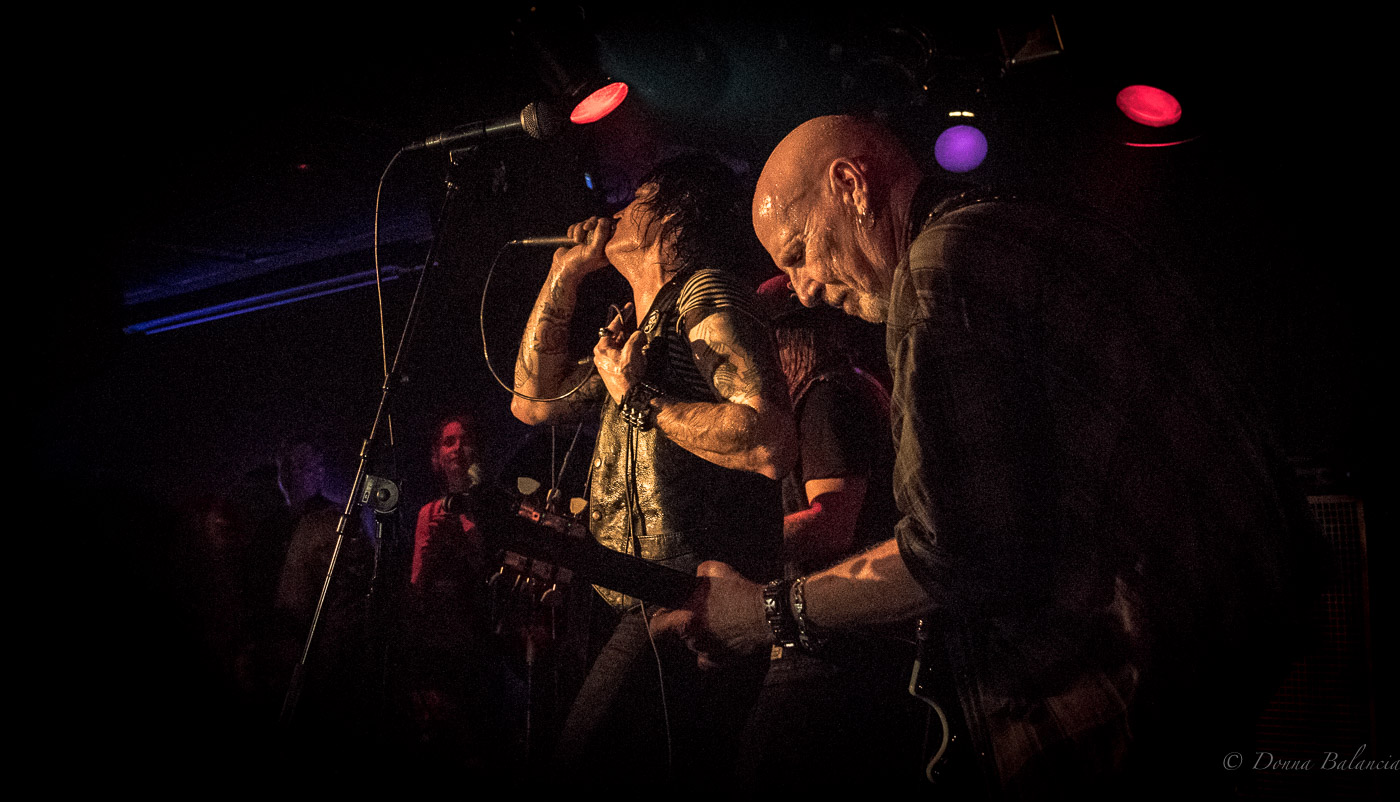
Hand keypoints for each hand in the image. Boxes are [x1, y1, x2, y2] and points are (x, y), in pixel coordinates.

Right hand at [552, 216, 614, 281]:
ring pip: (588, 222)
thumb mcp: (593, 251)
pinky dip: (573, 229)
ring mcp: (589, 239)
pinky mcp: (579, 237)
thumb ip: (601, 236)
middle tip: (585, 228)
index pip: (612, 228)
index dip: (604, 224)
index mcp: (607, 248)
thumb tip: (603, 220)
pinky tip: (570, 238)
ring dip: (579, 228)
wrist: (562, 267)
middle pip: (600, 222)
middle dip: (591, 224)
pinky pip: (578, 225)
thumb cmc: (579, 263)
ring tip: (576, 240)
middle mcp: (600, 243)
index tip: (595, 228)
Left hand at [594, 302, 646, 403]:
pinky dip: (631, 352)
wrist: (632, 398)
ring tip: (642, 344)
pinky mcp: (613, 371)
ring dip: (632, 343)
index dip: (623, 315)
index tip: (629, 306)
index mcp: (601, 348)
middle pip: (616, 336)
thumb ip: (636, 336)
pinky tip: (640, 354)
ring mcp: (606, 363)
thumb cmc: (629, 376)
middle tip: (639, 328)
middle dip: (629, 331)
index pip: (612, 326)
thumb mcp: (634, 350)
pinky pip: (622, 355)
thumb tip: (639, 334)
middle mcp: (601, 355)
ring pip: (620, 346)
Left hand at [649, 560, 773, 668]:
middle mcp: (694, 640)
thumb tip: (692, 581)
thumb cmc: (740, 592)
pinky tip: (721, 637)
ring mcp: (707, 652)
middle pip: (680, 632)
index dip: (660, 617)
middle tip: (705, 611)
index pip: (658, 625)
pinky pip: (707, 658)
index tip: (665, 613)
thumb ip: (695, 577)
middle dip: (688, 621)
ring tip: (719, 621)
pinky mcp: (721, 661)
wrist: (765, 613)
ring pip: (695, 644)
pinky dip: (711, 650)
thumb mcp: (712, 570)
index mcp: (686, 620)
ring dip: (702, 634)